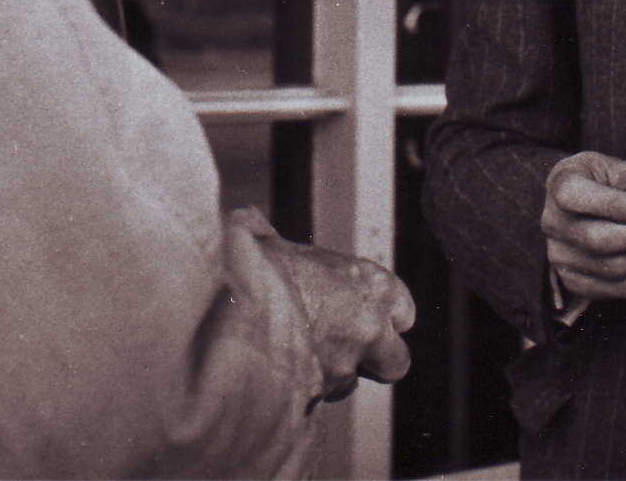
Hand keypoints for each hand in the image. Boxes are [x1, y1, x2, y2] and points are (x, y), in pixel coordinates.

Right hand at [258, 230, 415, 402]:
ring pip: (347, 385)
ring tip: (288, 356)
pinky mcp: (314, 399)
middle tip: (342, 347)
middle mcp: (368, 330)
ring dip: (327, 375)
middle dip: (372, 359)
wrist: (222, 310)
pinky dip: (295, 394)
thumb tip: (249, 222)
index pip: (403, 310)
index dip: (382, 314)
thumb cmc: (247, 265)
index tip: (360, 311)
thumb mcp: (266, 237)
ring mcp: (342, 369)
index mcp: (372, 285)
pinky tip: (267, 375)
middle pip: (394, 361)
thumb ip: (271, 235)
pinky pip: (312, 403)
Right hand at [542, 151, 625, 301]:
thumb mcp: (618, 168)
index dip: (615, 206)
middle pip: (600, 241)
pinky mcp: (573, 281)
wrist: (580, 202)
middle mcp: (553, 223)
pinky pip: (618, 289)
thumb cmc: (603, 180)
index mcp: (560, 185)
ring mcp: (559, 256)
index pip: (577, 199)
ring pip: (614, 268)